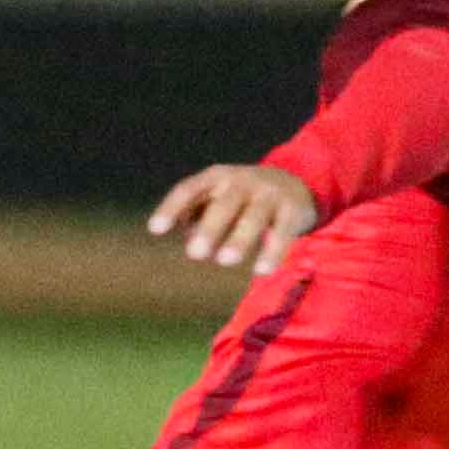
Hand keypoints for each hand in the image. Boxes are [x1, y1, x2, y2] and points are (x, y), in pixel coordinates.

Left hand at [148, 163, 318, 274]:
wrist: (293, 185)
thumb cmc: (241, 199)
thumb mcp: (216, 199)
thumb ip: (197, 216)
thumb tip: (187, 238)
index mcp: (216, 178)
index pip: (189, 189)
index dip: (171, 207)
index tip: (155, 229)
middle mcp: (242, 181)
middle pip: (224, 203)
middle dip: (210, 228)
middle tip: (194, 254)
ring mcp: (268, 194)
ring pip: (254, 217)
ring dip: (239, 239)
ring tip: (225, 261)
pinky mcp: (292, 209)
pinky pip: (282, 231)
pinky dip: (273, 250)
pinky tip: (261, 270)